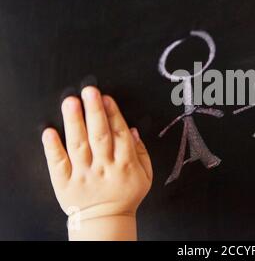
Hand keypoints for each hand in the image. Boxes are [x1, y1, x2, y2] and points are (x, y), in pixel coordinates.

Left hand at [41, 86, 151, 240]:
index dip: (113, 114)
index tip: (106, 98)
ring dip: (74, 123)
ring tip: (71, 103)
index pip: (119, 134)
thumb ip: (141, 152)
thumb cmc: (126, 195)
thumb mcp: (145, 175)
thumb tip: (133, 129)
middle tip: (90, 92)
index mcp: (125, 164)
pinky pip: (58, 164)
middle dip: (95, 112)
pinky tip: (49, 132)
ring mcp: (83, 174)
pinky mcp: (65, 182)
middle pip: (100, 136)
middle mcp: (104, 167)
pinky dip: (53, 148)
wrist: (106, 220)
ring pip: (79, 145)